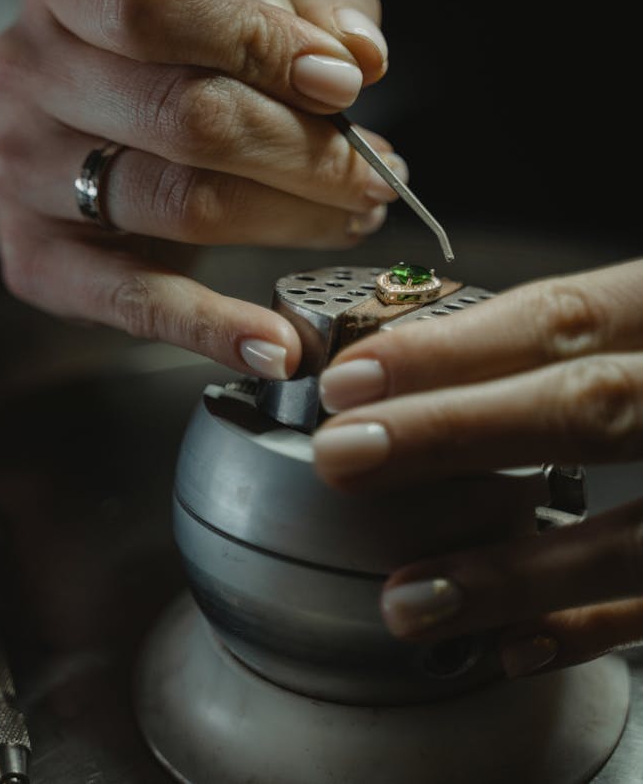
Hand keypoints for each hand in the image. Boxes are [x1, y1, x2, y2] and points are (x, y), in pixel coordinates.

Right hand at [0, 0, 402, 375]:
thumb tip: (362, 54)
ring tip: (352, 220)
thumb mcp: (237, 0)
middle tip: (374, 173)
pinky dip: (213, 328)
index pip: (155, 9)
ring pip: (179, 203)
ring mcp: (21, 172)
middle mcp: (28, 73)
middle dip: (304, 151)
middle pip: (183, 117)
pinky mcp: (37, 259)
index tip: (344, 85)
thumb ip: (309, 8)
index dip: (259, 44)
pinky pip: (132, 301)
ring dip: (291, 219)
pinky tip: (278, 345)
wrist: (64, 127)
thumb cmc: (166, 54)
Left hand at [312, 259, 642, 676]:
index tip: (356, 377)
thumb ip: (593, 335)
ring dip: (517, 570)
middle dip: (460, 433)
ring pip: (639, 534)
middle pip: (593, 408)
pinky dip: (595, 627)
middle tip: (348, 456)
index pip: (566, 318)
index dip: (455, 349)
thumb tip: (437, 362)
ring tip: (410, 598)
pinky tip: (512, 644)